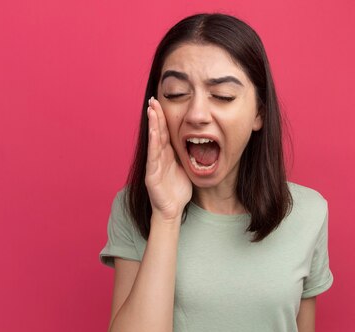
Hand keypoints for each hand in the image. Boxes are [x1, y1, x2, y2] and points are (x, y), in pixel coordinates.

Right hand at [145, 97, 191, 220]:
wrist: (172, 210)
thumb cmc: (178, 190)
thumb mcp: (185, 167)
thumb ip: (188, 154)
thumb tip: (203, 141)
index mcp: (167, 154)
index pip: (165, 131)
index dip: (163, 117)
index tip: (162, 101)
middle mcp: (159, 157)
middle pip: (158, 132)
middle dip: (156, 115)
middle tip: (154, 99)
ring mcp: (154, 165)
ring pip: (154, 140)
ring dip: (153, 124)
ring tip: (152, 109)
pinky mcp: (152, 175)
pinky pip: (153, 156)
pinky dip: (153, 142)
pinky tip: (154, 131)